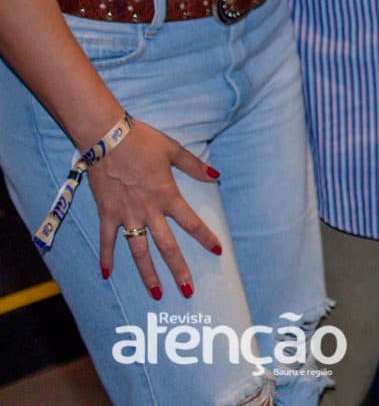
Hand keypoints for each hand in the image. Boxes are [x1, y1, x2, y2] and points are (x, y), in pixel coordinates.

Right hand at [90, 119, 222, 299]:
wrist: (106, 138)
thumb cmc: (142, 141)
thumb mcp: (173, 150)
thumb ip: (195, 166)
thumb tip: (217, 176)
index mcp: (167, 196)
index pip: (191, 223)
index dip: (205, 238)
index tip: (217, 252)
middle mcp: (148, 211)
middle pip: (166, 246)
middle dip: (178, 270)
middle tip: (188, 291)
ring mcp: (126, 215)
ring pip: (139, 251)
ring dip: (147, 273)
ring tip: (156, 293)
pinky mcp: (107, 214)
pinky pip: (107, 241)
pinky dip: (106, 258)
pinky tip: (107, 275)